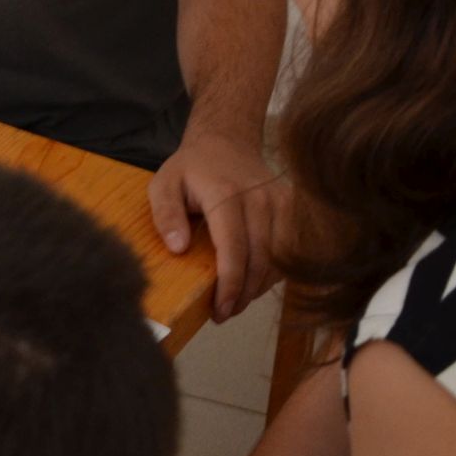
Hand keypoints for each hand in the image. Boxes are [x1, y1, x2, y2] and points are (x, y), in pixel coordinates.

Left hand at [149, 128, 287, 320]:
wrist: (226, 142)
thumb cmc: (192, 168)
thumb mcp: (163, 184)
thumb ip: (165, 214)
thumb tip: (179, 248)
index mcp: (226, 194)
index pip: (234, 248)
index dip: (230, 284)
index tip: (219, 310)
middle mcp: (259, 198)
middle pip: (260, 260)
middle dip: (243, 294)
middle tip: (223, 313)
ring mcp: (280, 202)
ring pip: (278, 258)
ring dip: (259, 287)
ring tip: (235, 302)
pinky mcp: (292, 208)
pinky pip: (288, 249)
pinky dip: (273, 271)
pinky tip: (253, 282)